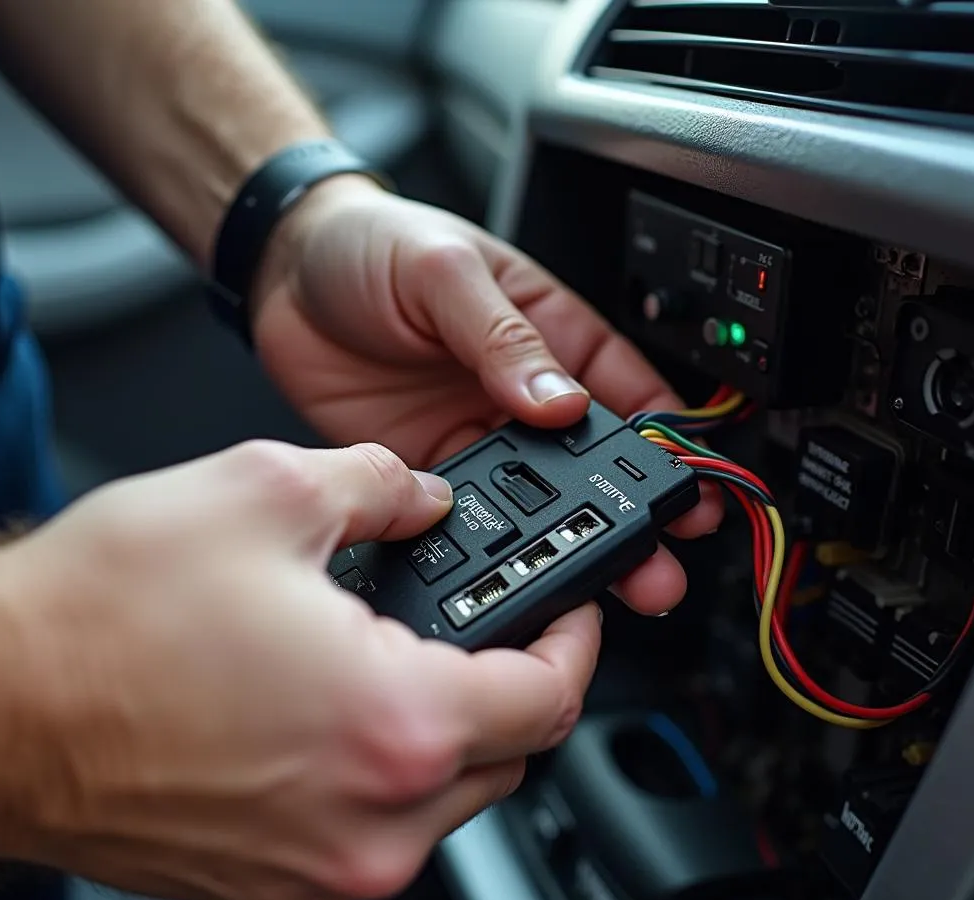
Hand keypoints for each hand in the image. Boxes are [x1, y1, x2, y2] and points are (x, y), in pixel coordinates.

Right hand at [0, 441, 598, 899]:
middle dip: (510, 684)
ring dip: (444, 729)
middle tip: (481, 627)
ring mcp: (322, 871)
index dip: (576, 645)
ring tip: (389, 658)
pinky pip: (373, 832)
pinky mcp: (275, 888)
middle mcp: (371, 822)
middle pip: (507, 756)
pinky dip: (380, 773)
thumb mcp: (264, 492)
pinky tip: (329, 712)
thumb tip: (420, 496)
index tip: (572, 616)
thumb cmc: (101, 620)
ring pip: (444, 800)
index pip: (550, 698)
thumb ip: (378, 484)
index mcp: (394, 724)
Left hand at [251, 179, 721, 615]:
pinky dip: (485, 541)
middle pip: (589, 463)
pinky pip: (465, 512)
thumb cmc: (371, 244)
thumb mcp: (445, 269)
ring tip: (598, 580)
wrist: (282, 273)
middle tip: (659, 558)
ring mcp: (474, 433)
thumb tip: (559, 400)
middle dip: (628, 513)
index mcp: (547, 332)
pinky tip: (505, 562)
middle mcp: (518, 392)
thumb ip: (502, 336)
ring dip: (565, 539)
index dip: (665, 439)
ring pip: (535, 500)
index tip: (692, 481)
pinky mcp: (426, 464)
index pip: (625, 390)